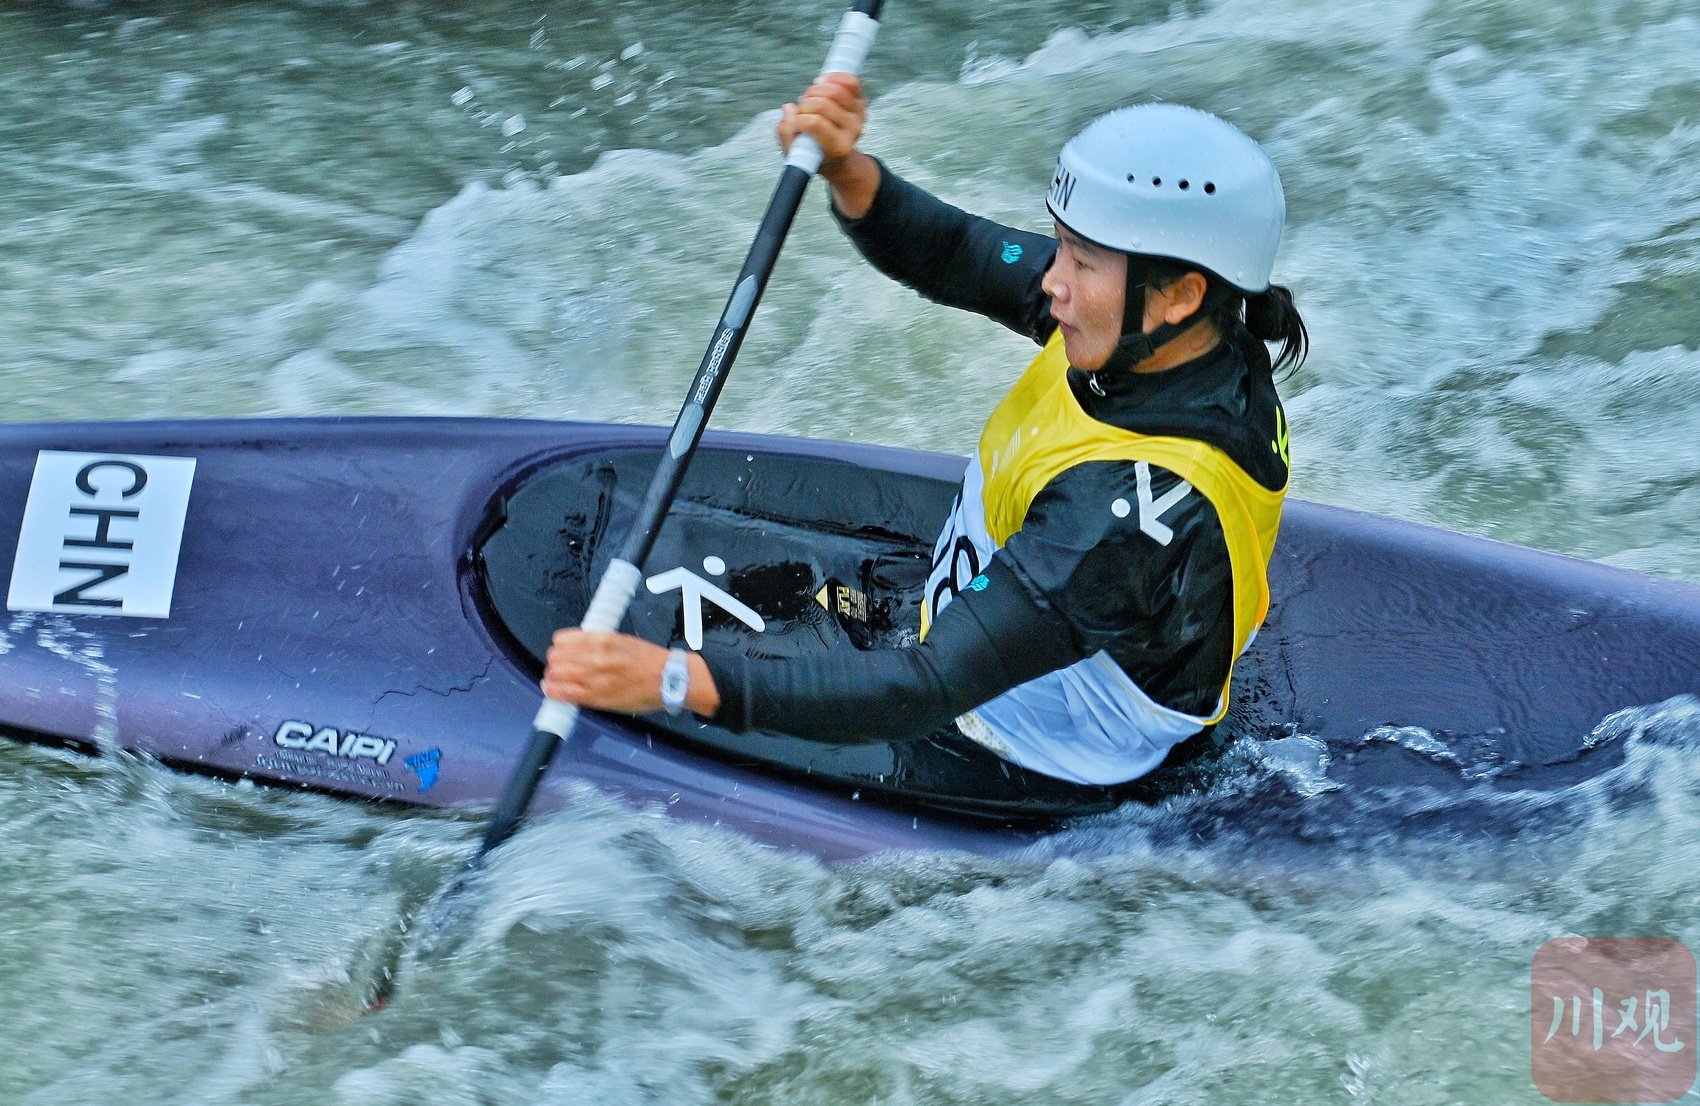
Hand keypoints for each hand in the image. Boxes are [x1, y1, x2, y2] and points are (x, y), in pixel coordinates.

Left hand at [541, 629, 719, 717]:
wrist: (670, 679)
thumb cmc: (651, 661)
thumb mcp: (623, 640)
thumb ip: (599, 643)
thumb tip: (579, 647)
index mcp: (603, 639)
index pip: (563, 640)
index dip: (559, 646)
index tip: (561, 650)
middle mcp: (596, 657)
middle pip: (557, 657)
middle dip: (555, 662)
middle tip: (558, 666)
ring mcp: (595, 678)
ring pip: (557, 674)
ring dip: (552, 677)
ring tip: (553, 679)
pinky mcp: (597, 697)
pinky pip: (565, 694)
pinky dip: (554, 692)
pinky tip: (551, 690)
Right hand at [776, 73, 879, 219]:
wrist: (835, 154)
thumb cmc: (813, 151)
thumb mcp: (794, 151)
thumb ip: (786, 132)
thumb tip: (789, 108)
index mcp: (838, 147)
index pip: (815, 123)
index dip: (798, 119)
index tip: (794, 122)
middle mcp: (853, 131)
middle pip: (823, 104)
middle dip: (805, 104)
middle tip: (801, 109)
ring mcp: (859, 115)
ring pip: (835, 90)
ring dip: (815, 90)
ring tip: (809, 98)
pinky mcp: (861, 102)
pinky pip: (850, 81)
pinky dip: (833, 77)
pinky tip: (821, 83)